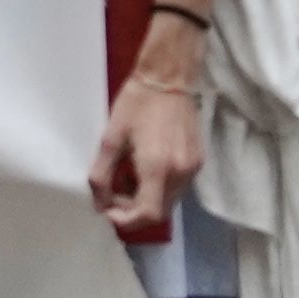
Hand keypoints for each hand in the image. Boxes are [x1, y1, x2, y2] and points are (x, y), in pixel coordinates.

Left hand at [90, 51, 206, 237]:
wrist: (169, 77)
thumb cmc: (136, 103)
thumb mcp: (110, 139)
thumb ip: (101, 175)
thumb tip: (100, 204)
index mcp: (158, 167)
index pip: (147, 214)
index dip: (126, 220)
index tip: (108, 209)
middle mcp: (180, 173)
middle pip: (159, 212)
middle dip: (133, 210)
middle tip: (114, 193)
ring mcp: (193, 168)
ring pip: (168, 201)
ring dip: (146, 199)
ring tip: (128, 175)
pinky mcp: (198, 161)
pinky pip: (177, 187)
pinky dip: (159, 187)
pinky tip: (145, 166)